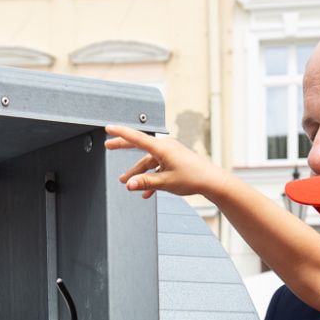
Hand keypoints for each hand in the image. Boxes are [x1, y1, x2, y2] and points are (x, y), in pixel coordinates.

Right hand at [104, 124, 228, 201]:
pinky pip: (157, 168)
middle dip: (123, 146)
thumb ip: (146, 182)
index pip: (137, 138)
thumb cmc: (193, 177)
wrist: (211, 181)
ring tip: (126, 182)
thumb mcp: (166, 182)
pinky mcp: (174, 161)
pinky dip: (150, 178)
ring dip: (138, 173)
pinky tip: (146, 192)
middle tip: (108, 145)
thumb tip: (129, 184)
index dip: (121, 133)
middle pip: (139, 146)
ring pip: (148, 161)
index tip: (109, 128)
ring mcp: (170, 154)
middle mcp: (165, 147)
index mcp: (162, 148)